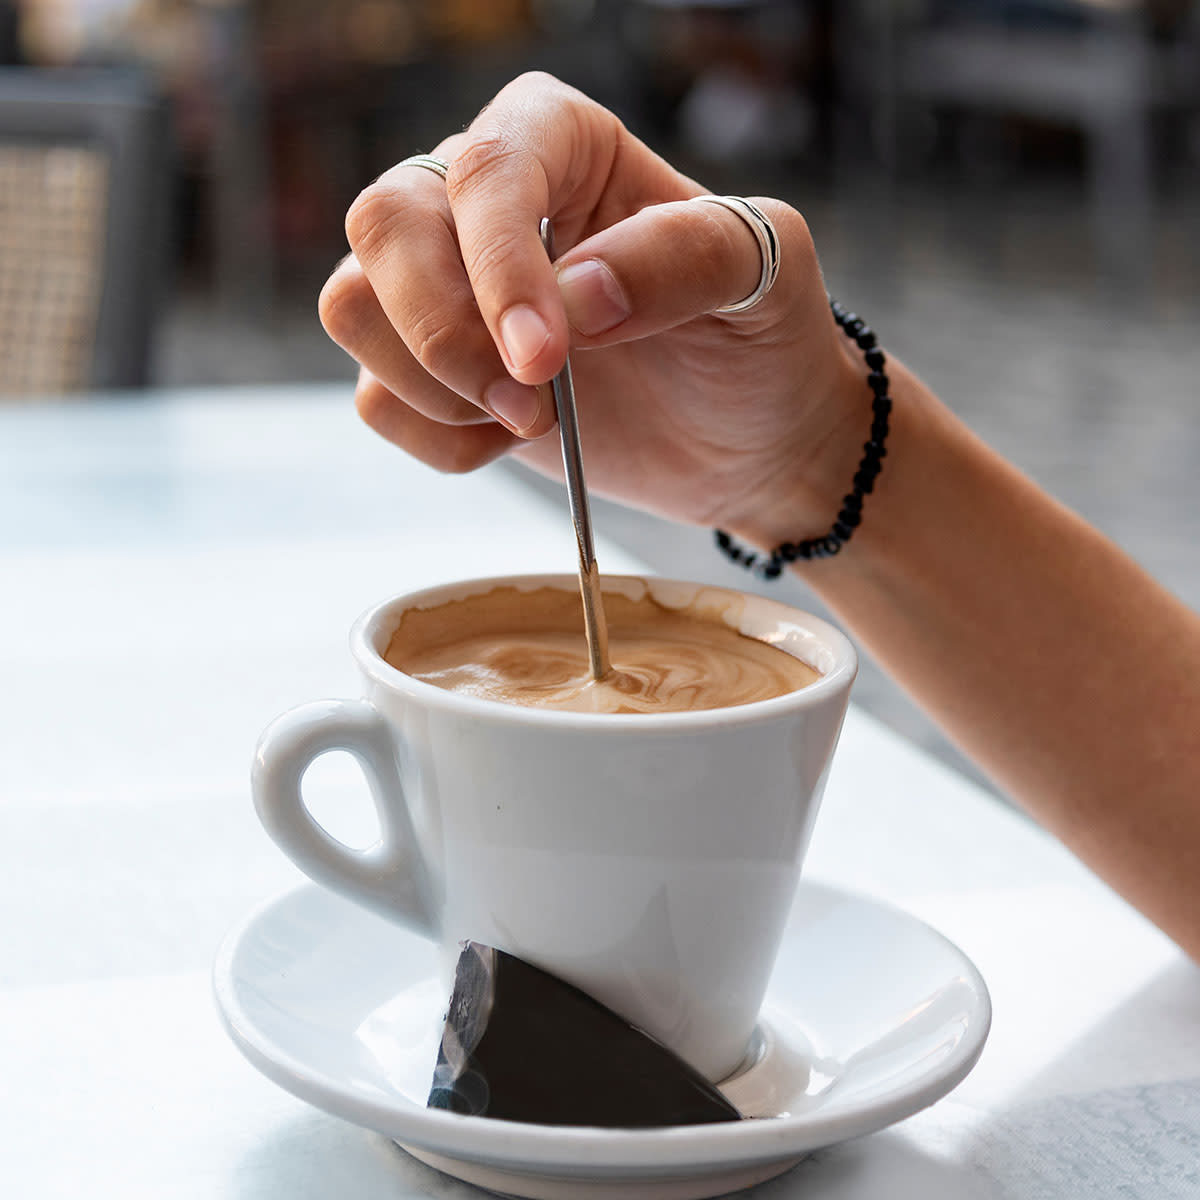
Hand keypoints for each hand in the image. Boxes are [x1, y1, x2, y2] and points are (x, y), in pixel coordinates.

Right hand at [319, 72, 863, 540]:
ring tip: (532, 423)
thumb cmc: (761, 340)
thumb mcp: (764, 276)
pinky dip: (436, 438)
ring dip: (433, 384)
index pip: (487, 165)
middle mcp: (488, 204)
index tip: (545, 355)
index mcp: (566, 145)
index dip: (497, 260)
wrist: (748, 440)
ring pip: (353, 306)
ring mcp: (451, 289)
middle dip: (444, 332)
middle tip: (534, 407)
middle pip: (382, 223)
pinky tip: (507, 444)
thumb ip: (685, 257)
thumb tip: (580, 292)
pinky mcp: (436, 372)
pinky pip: (374, 397)